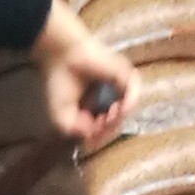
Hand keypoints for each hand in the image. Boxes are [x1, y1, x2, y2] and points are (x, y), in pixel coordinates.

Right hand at [29, 0, 138, 149]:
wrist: (62, 57)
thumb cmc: (59, 83)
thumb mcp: (61, 116)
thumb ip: (76, 131)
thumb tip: (93, 137)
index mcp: (95, 108)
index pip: (104, 129)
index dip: (98, 136)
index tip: (88, 135)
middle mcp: (110, 99)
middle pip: (117, 122)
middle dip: (108, 129)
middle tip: (98, 125)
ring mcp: (120, 89)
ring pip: (128, 110)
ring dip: (119, 119)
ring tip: (107, 117)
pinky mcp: (127, 76)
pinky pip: (135, 93)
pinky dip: (129, 103)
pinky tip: (118, 109)